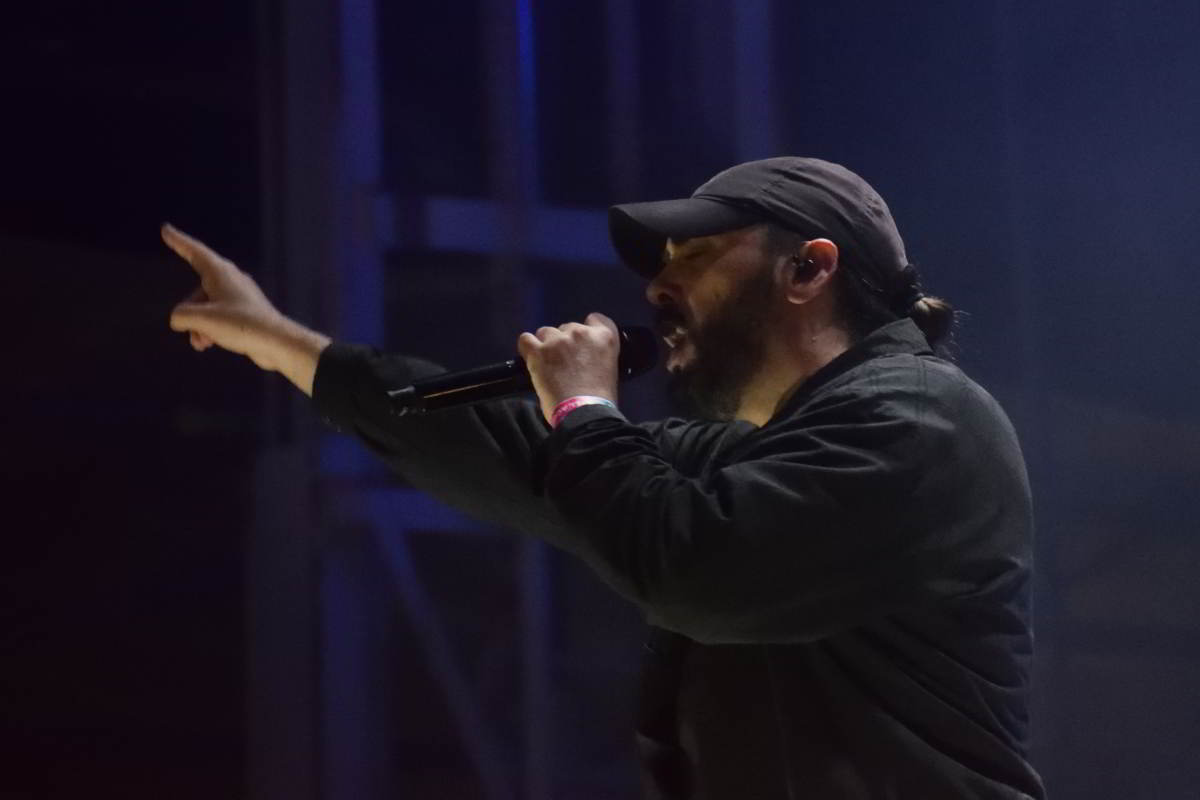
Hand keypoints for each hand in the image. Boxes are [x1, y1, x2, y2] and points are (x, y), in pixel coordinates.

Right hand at [163, 223, 288, 369]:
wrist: (277, 342)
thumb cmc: (240, 325)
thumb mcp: (203, 319)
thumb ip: (182, 315)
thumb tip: (179, 318)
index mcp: (220, 272)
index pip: (194, 252)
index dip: (178, 242)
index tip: (166, 229)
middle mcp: (230, 279)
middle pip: (197, 292)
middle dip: (190, 314)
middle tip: (195, 333)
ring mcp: (239, 295)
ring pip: (207, 307)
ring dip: (199, 325)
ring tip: (203, 343)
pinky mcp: (246, 312)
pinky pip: (220, 316)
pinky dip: (211, 328)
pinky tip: (211, 343)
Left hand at [517, 312, 619, 424]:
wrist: (584, 411)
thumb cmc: (600, 398)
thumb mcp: (609, 369)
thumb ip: (596, 355)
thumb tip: (582, 359)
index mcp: (605, 337)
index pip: (595, 318)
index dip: (586, 329)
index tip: (582, 343)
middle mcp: (582, 333)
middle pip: (568, 327)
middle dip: (564, 342)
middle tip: (563, 362)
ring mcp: (559, 340)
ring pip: (546, 332)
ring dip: (546, 344)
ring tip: (546, 364)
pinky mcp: (539, 351)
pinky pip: (526, 339)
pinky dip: (527, 348)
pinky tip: (531, 358)